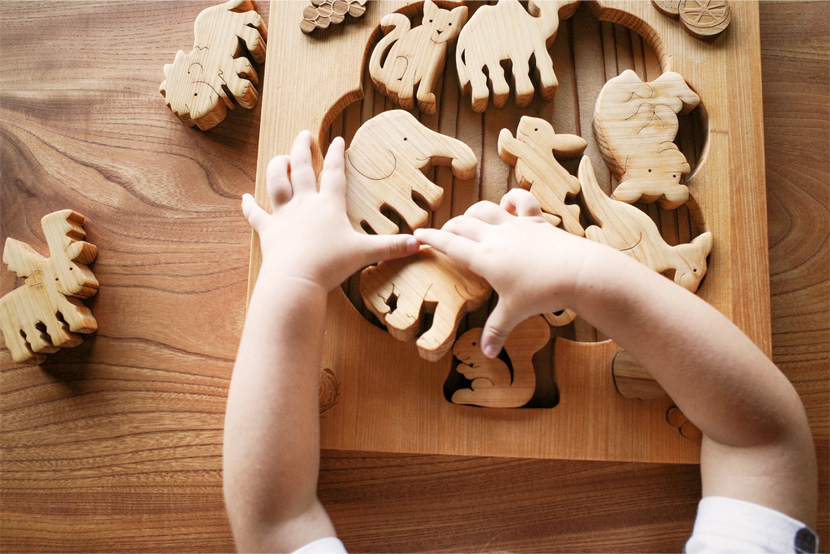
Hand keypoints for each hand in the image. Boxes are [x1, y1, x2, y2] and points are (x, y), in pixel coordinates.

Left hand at [243, 131, 418, 291]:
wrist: (297, 278)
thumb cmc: (331, 264)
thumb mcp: (365, 253)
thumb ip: (392, 247)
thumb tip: (420, 243)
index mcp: (329, 206)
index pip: (335, 174)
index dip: (337, 155)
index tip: (336, 139)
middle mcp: (305, 204)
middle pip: (302, 169)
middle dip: (303, 149)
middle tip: (303, 135)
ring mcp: (284, 216)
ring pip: (276, 183)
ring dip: (277, 168)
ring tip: (280, 158)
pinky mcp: (268, 231)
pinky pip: (256, 215)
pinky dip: (249, 206)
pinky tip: (243, 198)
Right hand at [414, 189, 601, 356]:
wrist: (577, 271)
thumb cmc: (541, 292)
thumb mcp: (514, 312)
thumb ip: (497, 330)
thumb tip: (487, 353)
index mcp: (483, 257)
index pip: (449, 243)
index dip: (430, 238)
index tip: (417, 235)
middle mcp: (495, 236)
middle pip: (463, 223)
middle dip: (449, 228)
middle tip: (445, 237)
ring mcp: (515, 224)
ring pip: (485, 209)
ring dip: (473, 213)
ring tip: (470, 221)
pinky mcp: (535, 220)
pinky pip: (520, 200)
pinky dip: (511, 199)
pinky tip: (508, 205)